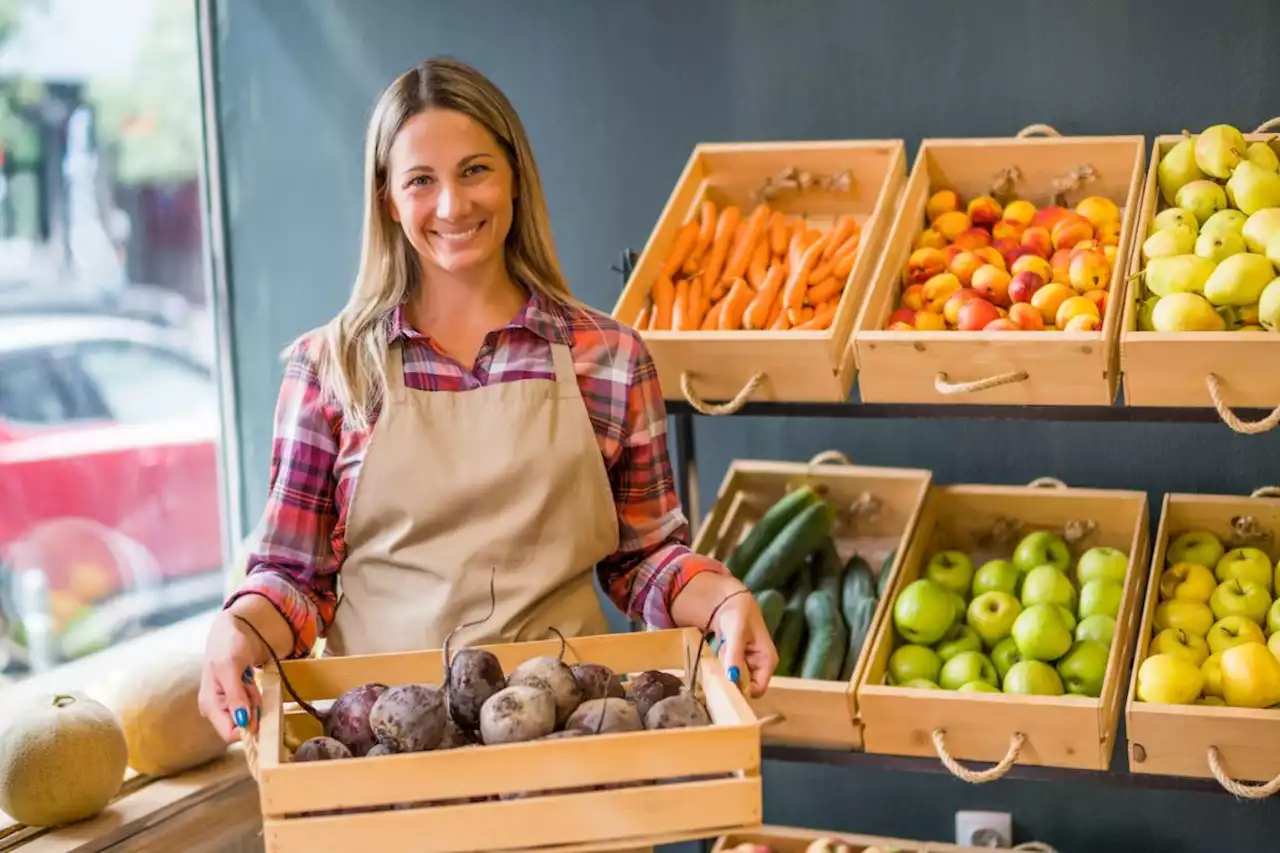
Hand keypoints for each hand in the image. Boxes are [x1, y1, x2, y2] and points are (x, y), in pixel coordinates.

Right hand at [197, 610, 268, 742]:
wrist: (235, 630)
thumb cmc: (228, 645)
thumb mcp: (230, 667)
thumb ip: (235, 695)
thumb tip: (242, 722)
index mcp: (209, 705)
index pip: (230, 733)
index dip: (247, 726)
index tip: (256, 705)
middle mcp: (217, 709)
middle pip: (243, 725)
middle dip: (253, 708)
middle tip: (250, 685)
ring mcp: (227, 705)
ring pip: (250, 715)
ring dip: (256, 699)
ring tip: (248, 679)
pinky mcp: (237, 699)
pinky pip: (253, 705)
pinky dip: (256, 695)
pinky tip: (250, 681)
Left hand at [709, 586, 777, 697]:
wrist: (729, 601)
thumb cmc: (738, 614)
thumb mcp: (736, 634)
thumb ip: (735, 656)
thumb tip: (733, 679)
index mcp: (768, 661)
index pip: (758, 689)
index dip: (742, 690)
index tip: (726, 682)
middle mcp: (762, 666)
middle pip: (746, 686)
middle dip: (732, 678)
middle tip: (723, 661)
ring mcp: (751, 665)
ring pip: (737, 680)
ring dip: (726, 670)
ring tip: (723, 651)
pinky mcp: (741, 662)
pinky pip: (731, 672)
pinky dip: (723, 665)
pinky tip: (722, 651)